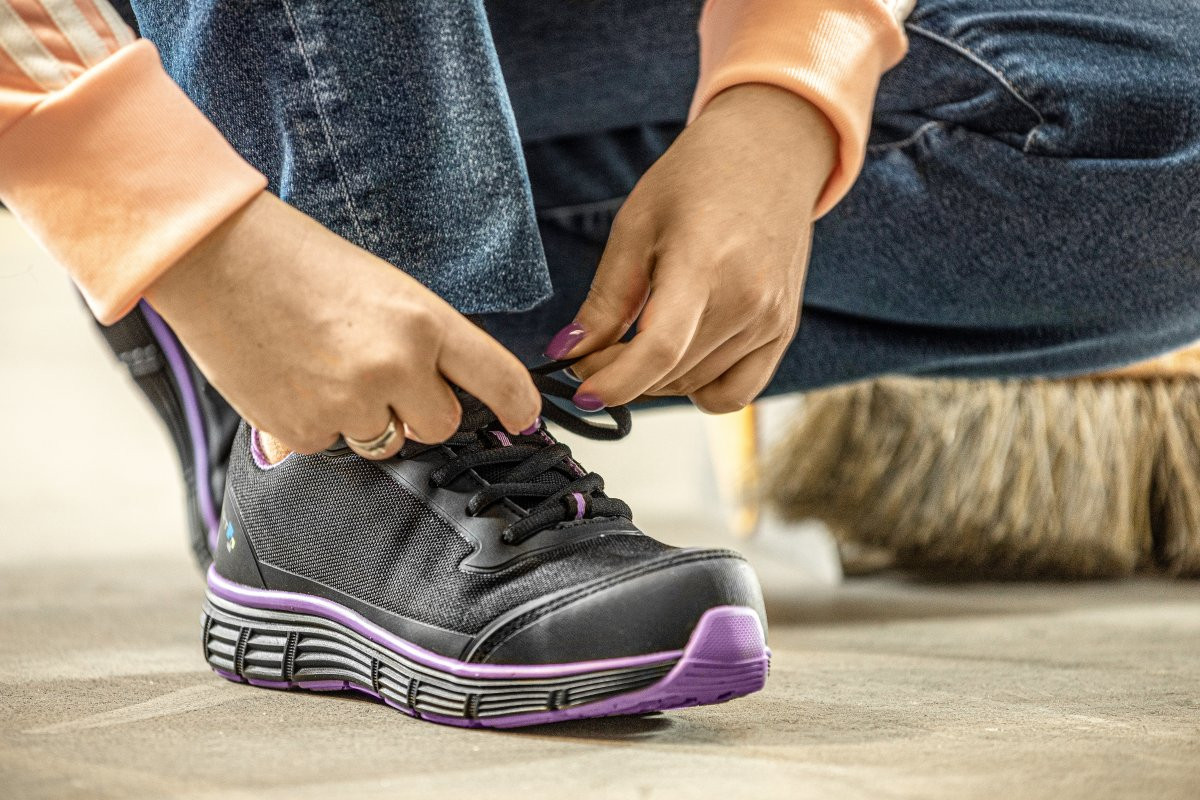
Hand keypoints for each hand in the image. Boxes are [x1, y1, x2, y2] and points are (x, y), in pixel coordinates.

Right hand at [145, 192, 540, 457]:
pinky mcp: (303, 430)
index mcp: (424, 321)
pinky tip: (291, 380)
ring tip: (324, 370)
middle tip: (381, 378)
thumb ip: (420, 341)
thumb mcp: (382, 287)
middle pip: (439, 425)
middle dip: (419, 411)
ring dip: (365, 420)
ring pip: (383, 442)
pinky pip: (329, 448)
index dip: (517, 404)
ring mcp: (348, 402)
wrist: (213, 256)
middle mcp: (395, 365)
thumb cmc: (297, 261)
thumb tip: (443, 393)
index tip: (521, 417)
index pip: (498, 378)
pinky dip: (316, 424)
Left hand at [546, 85, 836, 412]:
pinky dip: (698, 389)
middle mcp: (747, 299)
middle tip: (592, 355)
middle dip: (619, 376)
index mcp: (703, 262)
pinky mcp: (783, 331)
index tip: (582, 391)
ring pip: (694, 386)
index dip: (615, 382)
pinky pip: (735, 392)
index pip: (659, 349)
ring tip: (632, 346)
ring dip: (654, 382)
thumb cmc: (698, 178)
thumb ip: (605, 298)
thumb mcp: (636, 225)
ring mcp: (771, 320)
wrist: (770, 154)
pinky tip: (678, 359)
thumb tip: (569, 353)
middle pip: (669, 373)